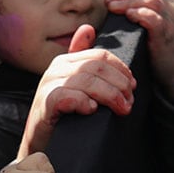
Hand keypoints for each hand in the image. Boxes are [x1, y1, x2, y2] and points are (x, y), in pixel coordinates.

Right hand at [19, 25, 135, 158]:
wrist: (40, 143)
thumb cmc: (62, 116)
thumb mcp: (75, 85)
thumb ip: (84, 61)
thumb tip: (88, 29)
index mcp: (66, 61)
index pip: (100, 56)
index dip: (121, 69)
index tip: (133, 85)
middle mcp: (56, 69)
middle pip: (96, 67)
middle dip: (119, 84)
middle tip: (129, 101)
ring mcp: (48, 85)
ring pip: (86, 81)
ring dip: (109, 95)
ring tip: (121, 108)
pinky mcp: (44, 104)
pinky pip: (67, 96)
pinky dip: (82, 102)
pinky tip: (92, 110)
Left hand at [106, 0, 173, 100]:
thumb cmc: (169, 39)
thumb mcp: (170, 12)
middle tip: (110, 1)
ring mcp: (172, 21)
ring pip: (151, 0)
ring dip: (128, 2)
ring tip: (113, 8)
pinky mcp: (166, 35)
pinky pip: (153, 18)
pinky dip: (139, 14)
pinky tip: (128, 17)